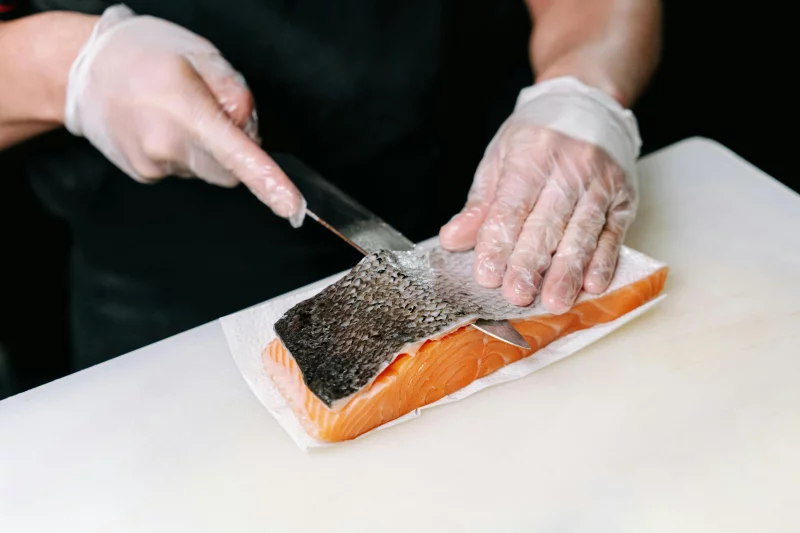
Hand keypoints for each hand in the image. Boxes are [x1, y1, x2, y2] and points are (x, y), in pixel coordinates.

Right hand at [64, 5, 304, 225]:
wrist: (79, 70)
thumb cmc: (141, 53)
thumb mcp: (199, 54)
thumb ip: (234, 92)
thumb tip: (248, 128)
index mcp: (184, 110)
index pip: (237, 156)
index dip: (269, 182)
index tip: (292, 206)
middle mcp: (165, 144)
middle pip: (229, 171)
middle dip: (235, 151)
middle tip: (214, 112)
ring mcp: (153, 165)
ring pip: (207, 170)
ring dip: (206, 148)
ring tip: (178, 113)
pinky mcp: (145, 175)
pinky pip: (184, 170)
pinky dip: (184, 152)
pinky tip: (163, 126)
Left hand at [440, 78, 638, 313]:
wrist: (588, 104)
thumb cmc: (537, 137)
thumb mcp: (500, 159)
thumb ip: (480, 204)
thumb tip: (453, 239)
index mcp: (532, 154)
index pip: (512, 206)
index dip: (499, 242)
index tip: (487, 274)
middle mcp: (570, 167)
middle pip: (547, 223)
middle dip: (530, 262)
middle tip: (516, 295)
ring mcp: (600, 184)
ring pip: (582, 232)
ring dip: (567, 270)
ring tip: (554, 300)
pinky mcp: (623, 199)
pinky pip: (613, 234)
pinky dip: (603, 261)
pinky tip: (591, 284)